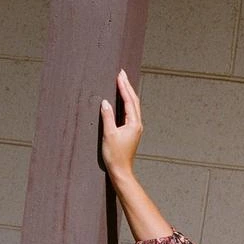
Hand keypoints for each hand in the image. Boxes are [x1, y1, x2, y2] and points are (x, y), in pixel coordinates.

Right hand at [100, 68, 142, 183]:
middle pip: (134, 101)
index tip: (119, 75)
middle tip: (122, 73)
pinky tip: (123, 99)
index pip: (129, 100)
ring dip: (128, 93)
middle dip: (127, 86)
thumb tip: (105, 102)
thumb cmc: (115, 155)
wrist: (121, 170)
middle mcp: (137, 124)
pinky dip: (127, 102)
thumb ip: (107, 116)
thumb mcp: (109, 134)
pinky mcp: (132, 132)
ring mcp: (135, 128)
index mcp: (133, 123)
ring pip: (133, 106)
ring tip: (123, 82)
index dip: (124, 87)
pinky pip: (130, 112)